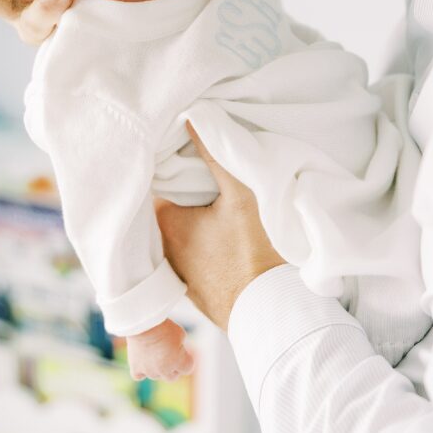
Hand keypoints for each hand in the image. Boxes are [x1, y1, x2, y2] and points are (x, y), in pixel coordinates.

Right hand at [124, 318, 194, 381]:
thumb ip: (180, 347)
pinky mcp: (136, 368)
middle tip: (167, 354)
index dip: (185, 359)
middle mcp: (165, 370)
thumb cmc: (163, 327)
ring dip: (156, 368)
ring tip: (152, 352)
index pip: (187, 368)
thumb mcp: (180, 334)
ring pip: (155, 376)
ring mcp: (150, 371)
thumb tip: (176, 351)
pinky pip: (138, 376)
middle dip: (172, 367)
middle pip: (172, 377)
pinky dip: (140, 370)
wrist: (143, 324)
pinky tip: (141, 362)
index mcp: (179, 362)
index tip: (181, 350)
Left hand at [155, 123, 286, 330]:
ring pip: (181, 228)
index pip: (158, 179)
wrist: (273, 314)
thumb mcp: (240, 194)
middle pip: (168, 204)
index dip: (173, 161)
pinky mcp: (194, 286)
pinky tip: (221, 229)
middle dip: (183, 186)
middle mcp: (160, 248)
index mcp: (163, 222)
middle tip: (205, 167)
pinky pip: (193, 251)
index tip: (188, 146)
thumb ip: (215, 154)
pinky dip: (202, 237)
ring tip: (215, 195)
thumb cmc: (255, 254)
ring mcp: (177, 270)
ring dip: (194, 213)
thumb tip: (192, 117)